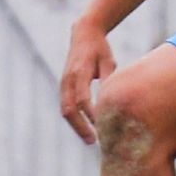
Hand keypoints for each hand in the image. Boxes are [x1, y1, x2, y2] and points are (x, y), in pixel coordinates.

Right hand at [59, 19, 117, 143]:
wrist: (83, 34)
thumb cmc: (100, 49)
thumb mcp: (108, 62)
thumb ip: (108, 81)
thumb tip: (112, 104)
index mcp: (79, 72)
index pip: (82, 99)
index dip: (91, 115)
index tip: (103, 128)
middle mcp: (68, 79)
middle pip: (69, 109)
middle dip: (80, 127)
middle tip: (94, 141)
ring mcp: (63, 83)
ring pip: (65, 110)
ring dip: (76, 126)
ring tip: (90, 140)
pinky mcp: (64, 86)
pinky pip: (65, 106)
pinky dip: (74, 119)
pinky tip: (86, 128)